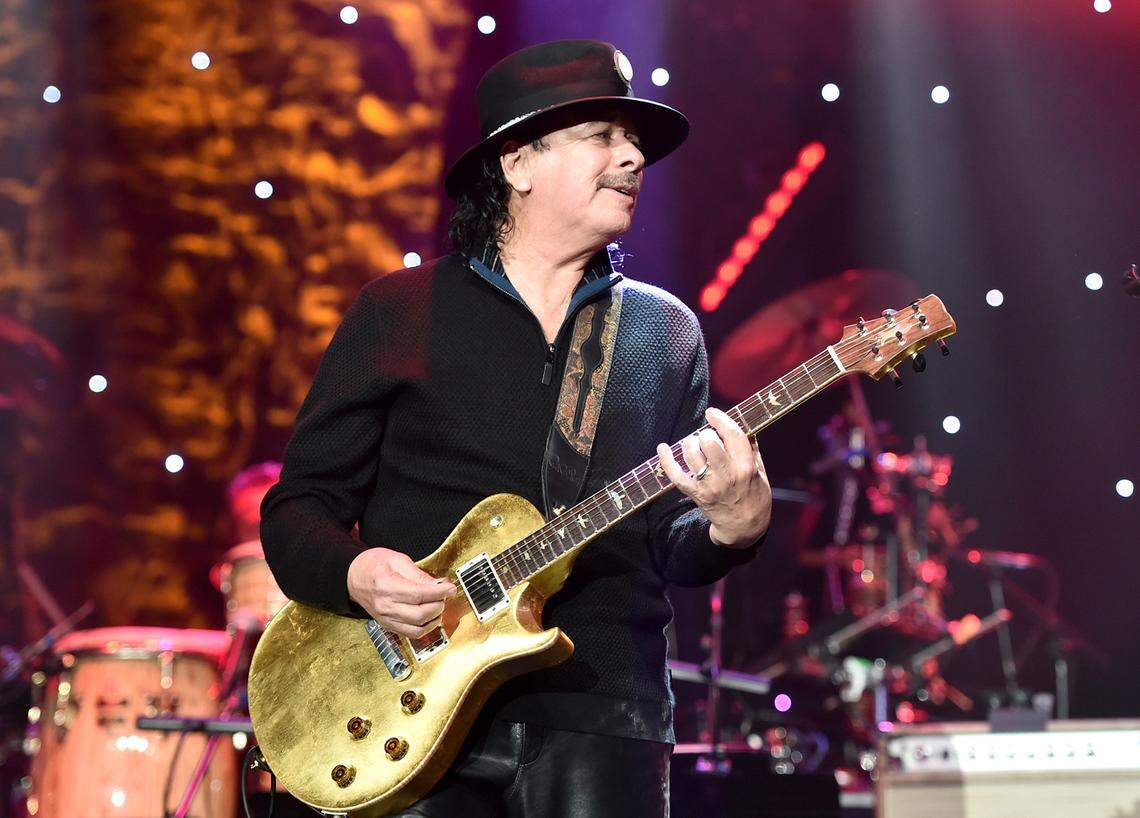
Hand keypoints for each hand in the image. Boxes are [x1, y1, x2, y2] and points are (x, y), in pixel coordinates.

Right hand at [347, 547, 457, 637]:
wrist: (352, 577)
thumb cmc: (372, 565)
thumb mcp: (396, 560)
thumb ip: (418, 574)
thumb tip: (438, 584)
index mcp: (386, 586)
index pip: (418, 594)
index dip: (439, 593)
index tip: (450, 588)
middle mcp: (385, 606)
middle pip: (420, 614)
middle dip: (438, 605)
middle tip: (444, 594)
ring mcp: (386, 619)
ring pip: (417, 628)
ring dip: (434, 618)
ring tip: (438, 605)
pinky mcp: (388, 626)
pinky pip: (410, 634)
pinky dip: (424, 627)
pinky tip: (430, 616)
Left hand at [656, 407, 771, 548]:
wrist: (744, 528)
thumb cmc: (755, 497)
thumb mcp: (762, 473)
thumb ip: (753, 450)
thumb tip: (745, 427)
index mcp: (746, 467)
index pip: (732, 435)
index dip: (720, 419)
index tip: (712, 412)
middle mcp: (727, 475)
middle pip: (709, 442)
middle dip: (705, 434)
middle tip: (706, 437)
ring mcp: (710, 485)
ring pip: (692, 455)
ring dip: (689, 443)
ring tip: (692, 443)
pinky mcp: (696, 494)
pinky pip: (676, 476)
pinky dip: (666, 461)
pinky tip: (663, 448)